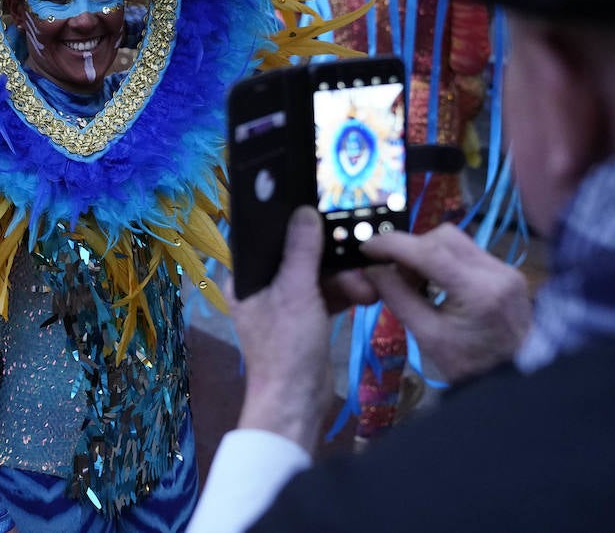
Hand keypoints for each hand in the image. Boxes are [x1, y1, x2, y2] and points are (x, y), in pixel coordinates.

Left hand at [229, 206, 350, 453]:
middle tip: (358, 257)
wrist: (298, 403)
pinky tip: (366, 294)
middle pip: (299, 256)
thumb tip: (306, 212)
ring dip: (344, 279)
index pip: (268, 238)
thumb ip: (302, 250)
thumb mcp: (296, 292)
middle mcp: (261, 287)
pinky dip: (344, 294)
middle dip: (331, 259)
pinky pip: (326, 295)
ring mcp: (284, 305)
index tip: (323, 213)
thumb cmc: (287, 346)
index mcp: (245, 278)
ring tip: (368, 287)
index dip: (294, 225)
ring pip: (317, 276)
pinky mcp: (305, 320)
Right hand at [359, 224, 530, 383]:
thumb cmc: (471, 367)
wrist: (519, 376)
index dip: (394, 244)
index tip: (368, 247)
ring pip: (456, 240)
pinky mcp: (507, 270)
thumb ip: (399, 298)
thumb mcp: (429, 338)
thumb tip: (373, 269)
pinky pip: (467, 251)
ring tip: (414, 279)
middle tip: (394, 272)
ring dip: (427, 252)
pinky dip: (444, 259)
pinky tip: (436, 281)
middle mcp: (495, 271)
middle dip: (411, 248)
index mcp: (477, 292)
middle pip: (443, 237)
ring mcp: (505, 268)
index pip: (429, 252)